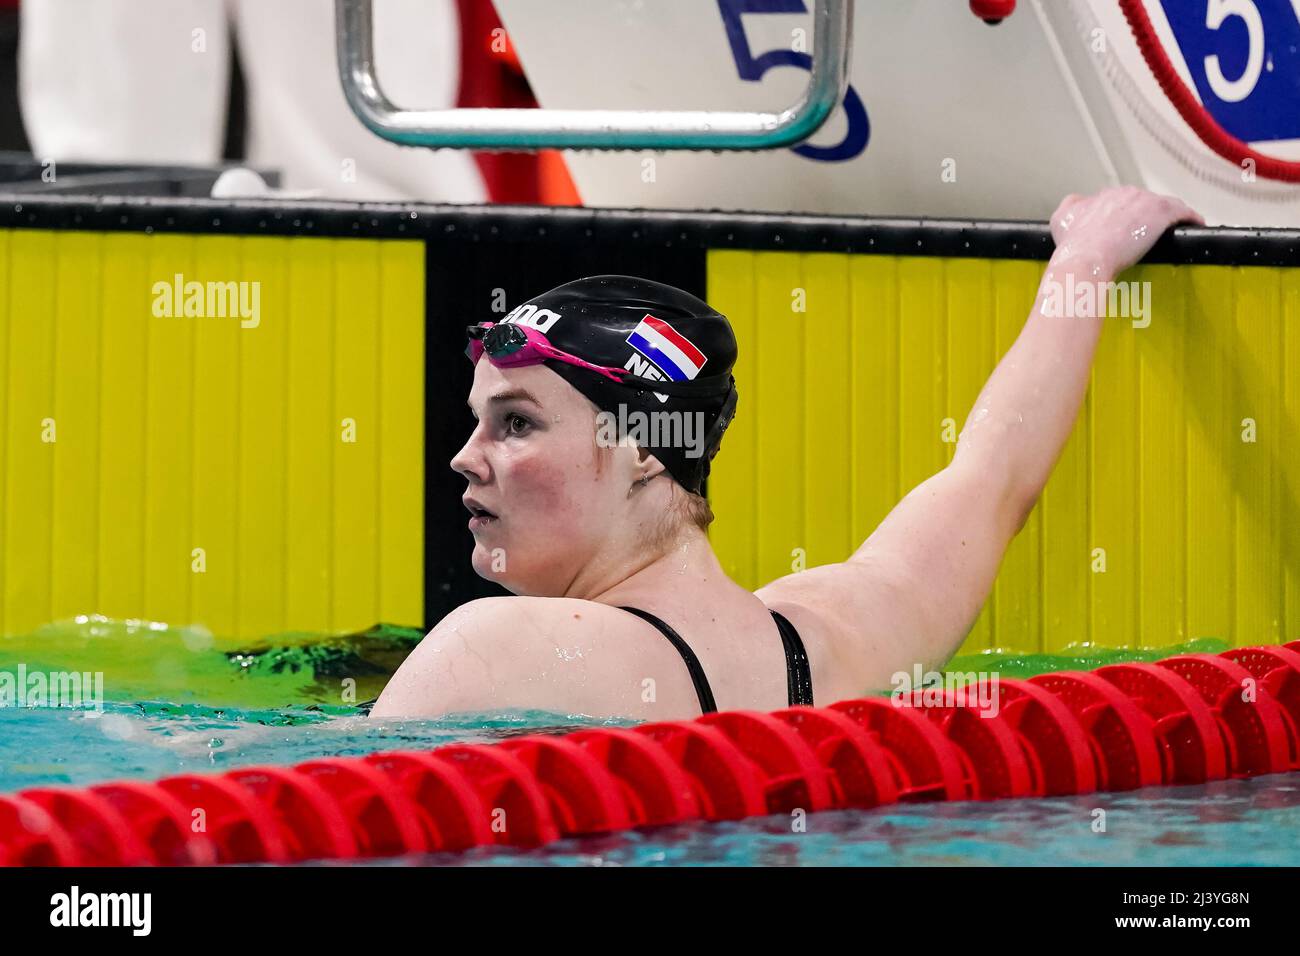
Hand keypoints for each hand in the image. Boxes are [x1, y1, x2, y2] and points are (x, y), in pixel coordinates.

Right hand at [1049, 186, 1203, 277]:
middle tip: (1147, 236)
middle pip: (1144, 202)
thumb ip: (1071, 206)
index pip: (1122, 202)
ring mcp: (1145, 201)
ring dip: (1170, 216)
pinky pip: (1183, 212)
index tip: (1128, 230)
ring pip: (1164, 205)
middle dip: (1147, 216)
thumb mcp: (1061, 219)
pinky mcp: (1162, 212)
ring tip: (1174, 230)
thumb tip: (1077, 202)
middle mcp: (1125, 193)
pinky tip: (1195, 226)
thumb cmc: (1073, 246)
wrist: (1086, 258)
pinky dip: (1190, 218)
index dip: (1126, 216)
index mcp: (1104, 196)